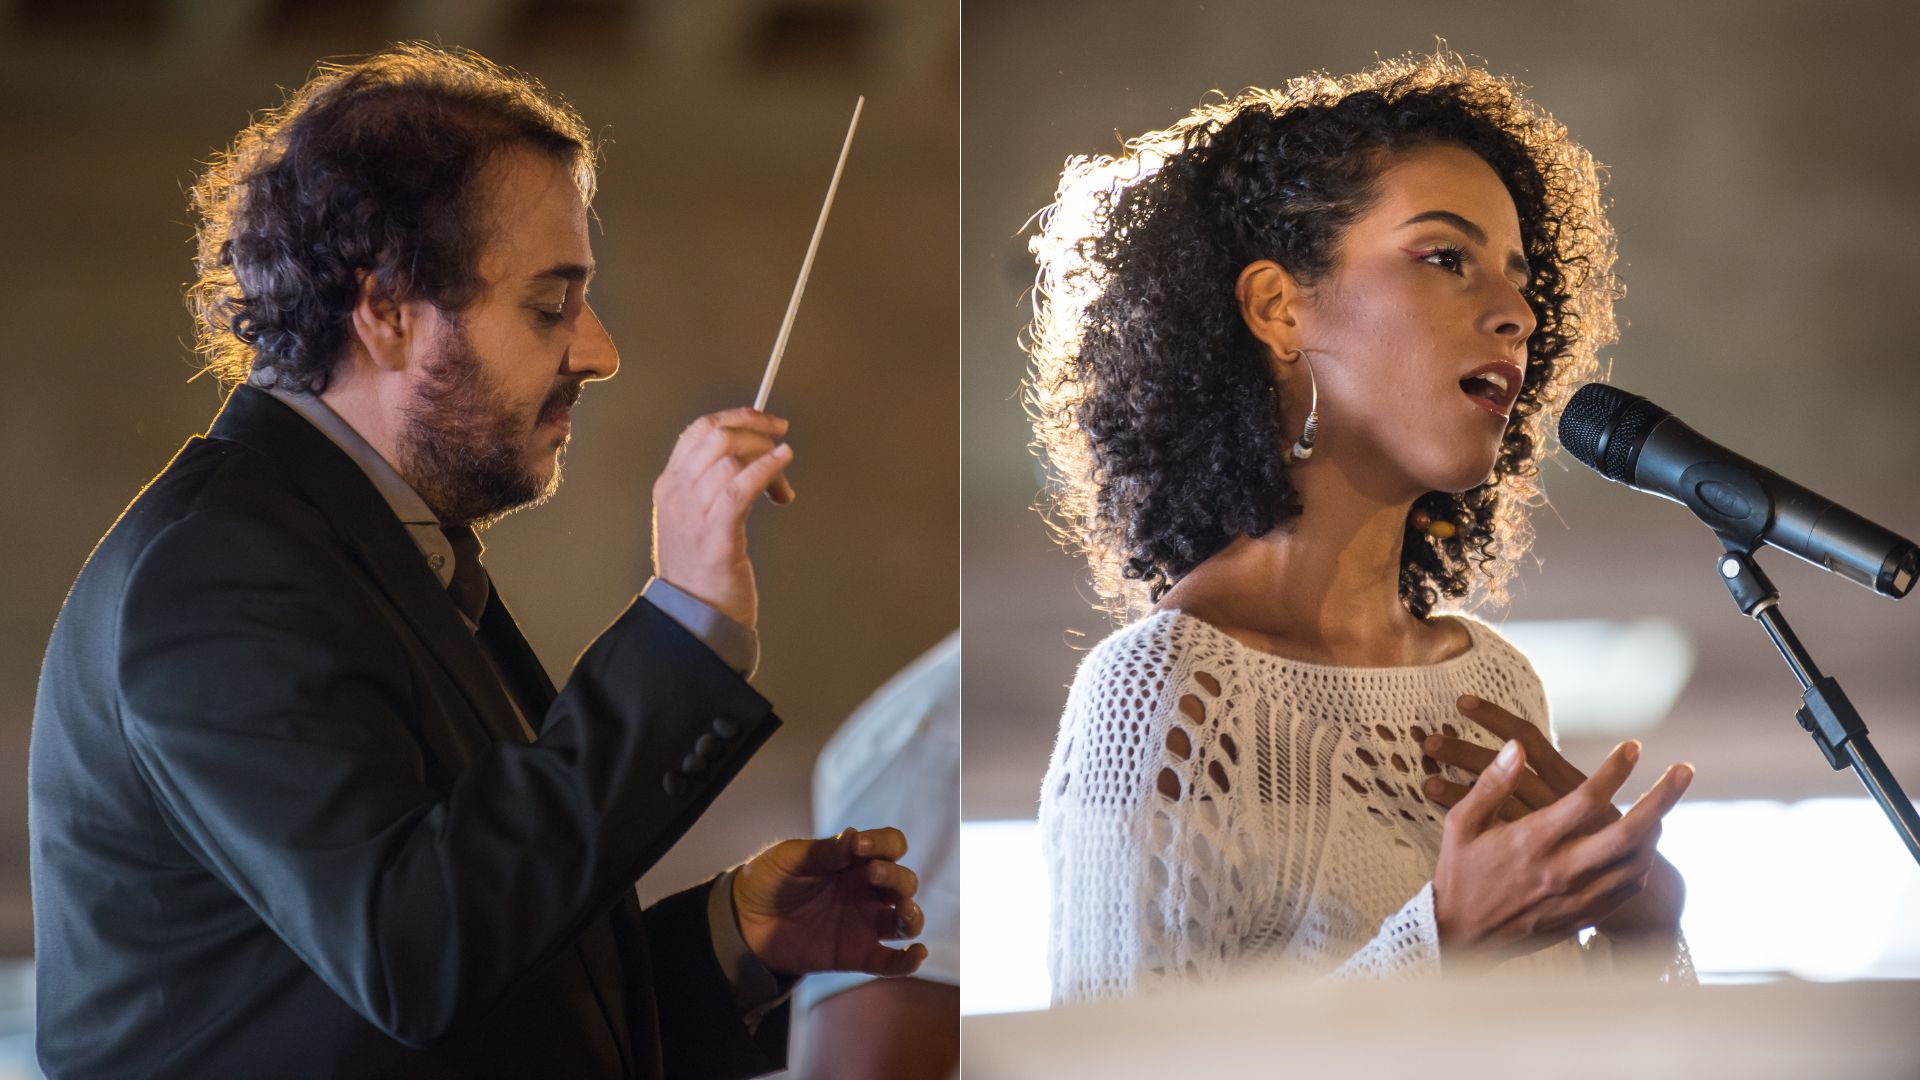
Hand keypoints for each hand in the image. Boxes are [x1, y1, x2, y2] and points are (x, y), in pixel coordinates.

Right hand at [650, 407, 795, 628]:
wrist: (693, 619)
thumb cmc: (704, 571)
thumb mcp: (698, 520)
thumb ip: (716, 488)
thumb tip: (757, 459)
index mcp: (670, 487)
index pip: (698, 431)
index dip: (736, 417)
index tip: (766, 421)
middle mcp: (678, 495)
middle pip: (716, 438)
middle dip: (755, 432)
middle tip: (781, 441)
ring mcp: (694, 515)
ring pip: (730, 458)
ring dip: (767, 459)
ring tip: (783, 481)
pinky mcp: (716, 537)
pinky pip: (740, 488)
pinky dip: (766, 469)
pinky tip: (783, 462)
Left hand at [732, 827, 927, 977]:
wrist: (743, 922)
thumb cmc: (769, 879)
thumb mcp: (790, 858)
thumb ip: (823, 852)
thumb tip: (855, 836)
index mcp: (855, 860)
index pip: (891, 846)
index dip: (884, 843)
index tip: (860, 846)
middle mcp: (867, 890)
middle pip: (904, 882)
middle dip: (895, 877)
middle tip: (872, 874)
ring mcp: (864, 923)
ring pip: (907, 920)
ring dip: (912, 914)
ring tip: (901, 910)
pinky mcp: (856, 954)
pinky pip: (890, 961)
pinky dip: (908, 961)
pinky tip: (917, 955)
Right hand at [1420, 697, 1689, 945]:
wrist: (1461, 935)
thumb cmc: (1460, 873)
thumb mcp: (1463, 823)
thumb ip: (1493, 785)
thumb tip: (1516, 747)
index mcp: (1532, 841)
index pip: (1586, 799)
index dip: (1615, 769)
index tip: (1633, 747)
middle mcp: (1561, 869)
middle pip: (1630, 832)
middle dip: (1664, 798)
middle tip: (1684, 771)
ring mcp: (1576, 895)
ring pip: (1637, 862)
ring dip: (1657, 830)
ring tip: (1662, 806)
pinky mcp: (1582, 914)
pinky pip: (1627, 888)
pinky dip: (1642, 863)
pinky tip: (1642, 847)